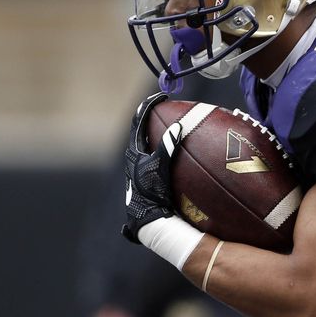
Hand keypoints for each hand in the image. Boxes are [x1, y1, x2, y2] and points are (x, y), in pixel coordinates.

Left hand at [122, 92, 182, 242]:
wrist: (147, 219)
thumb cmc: (151, 194)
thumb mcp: (159, 168)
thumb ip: (167, 147)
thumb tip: (178, 127)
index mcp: (133, 152)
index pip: (138, 122)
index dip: (148, 107)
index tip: (160, 96)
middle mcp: (134, 159)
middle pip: (143, 132)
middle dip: (154, 120)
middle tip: (169, 109)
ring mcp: (141, 170)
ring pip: (150, 146)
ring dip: (161, 136)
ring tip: (177, 128)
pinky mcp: (149, 180)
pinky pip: (159, 158)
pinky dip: (169, 151)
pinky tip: (182, 155)